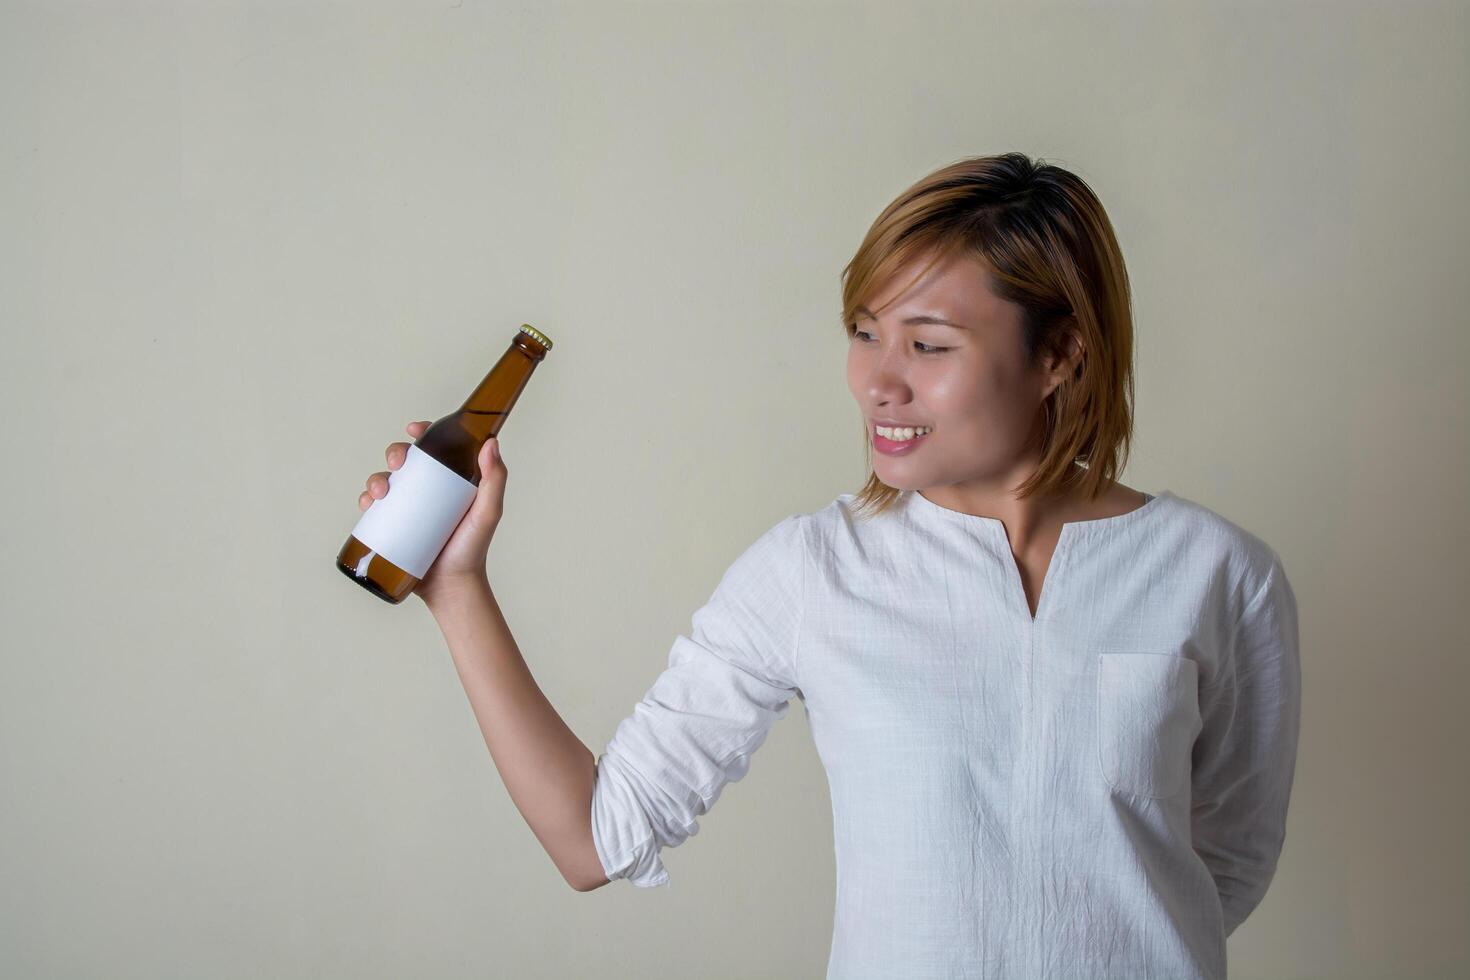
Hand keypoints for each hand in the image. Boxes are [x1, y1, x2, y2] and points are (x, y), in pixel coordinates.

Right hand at [359, 420, 506, 604]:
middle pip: (407, 461)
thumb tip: (490, 443)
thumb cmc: (472, 550)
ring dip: (376, 477)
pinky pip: (374, 508)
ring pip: (386, 481)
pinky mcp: (393, 526)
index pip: (436, 449)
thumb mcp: (487, 513)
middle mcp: (429, 492)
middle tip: (397, 465)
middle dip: (394, 453)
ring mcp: (409, 509)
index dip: (424, 433)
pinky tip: (367, 504)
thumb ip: (494, 481)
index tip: (415, 430)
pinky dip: (365, 499)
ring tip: (380, 493)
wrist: (450, 587)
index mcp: (451, 482)